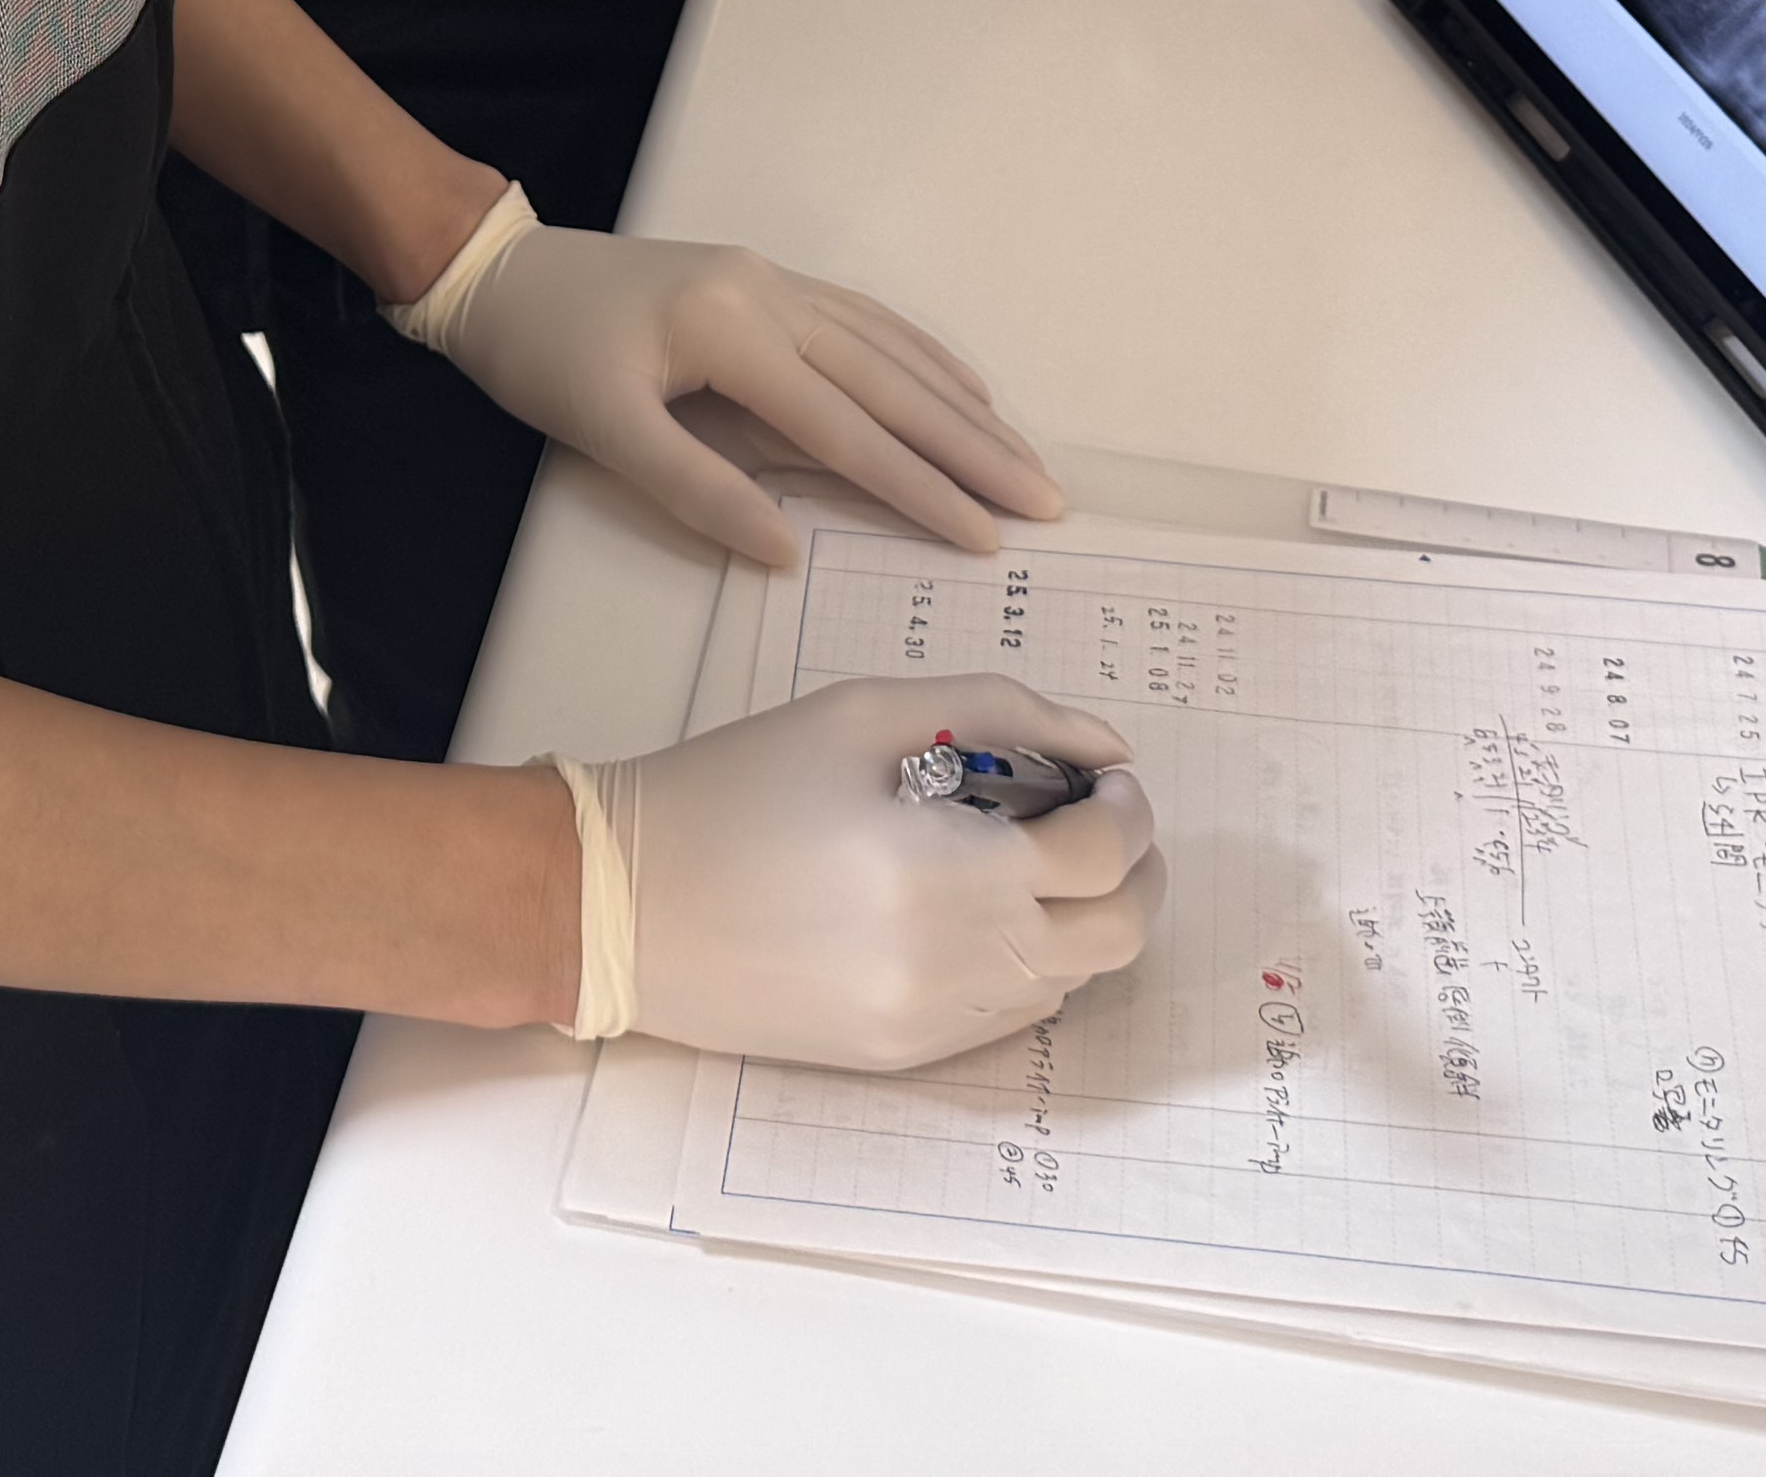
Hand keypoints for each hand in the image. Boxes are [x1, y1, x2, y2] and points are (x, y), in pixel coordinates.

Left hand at [413, 207, 1063, 567]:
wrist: (499, 271)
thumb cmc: (542, 354)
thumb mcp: (602, 431)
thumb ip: (697, 490)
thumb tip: (787, 553)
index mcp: (733, 332)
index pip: (846, 429)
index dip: (919, 489)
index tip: (985, 537)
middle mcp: (771, 295)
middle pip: (891, 383)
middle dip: (973, 446)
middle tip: (1048, 500)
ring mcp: (774, 280)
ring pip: (890, 348)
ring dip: (961, 405)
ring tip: (1023, 456)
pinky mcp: (767, 281)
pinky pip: (865, 321)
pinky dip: (922, 359)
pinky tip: (958, 388)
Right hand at [576, 676, 1158, 1066]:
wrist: (629, 905)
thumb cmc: (738, 791)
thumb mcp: (863, 714)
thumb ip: (999, 711)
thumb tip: (1100, 745)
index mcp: (949, 869)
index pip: (1104, 855)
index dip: (1127, 808)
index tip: (1109, 777)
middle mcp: (957, 962)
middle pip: (1118, 937)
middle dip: (1136, 873)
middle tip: (1103, 822)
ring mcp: (934, 1021)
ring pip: (1074, 981)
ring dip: (1087, 918)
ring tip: (1036, 860)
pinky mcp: (905, 1054)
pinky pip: (1013, 1015)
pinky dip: (1031, 961)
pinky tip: (983, 911)